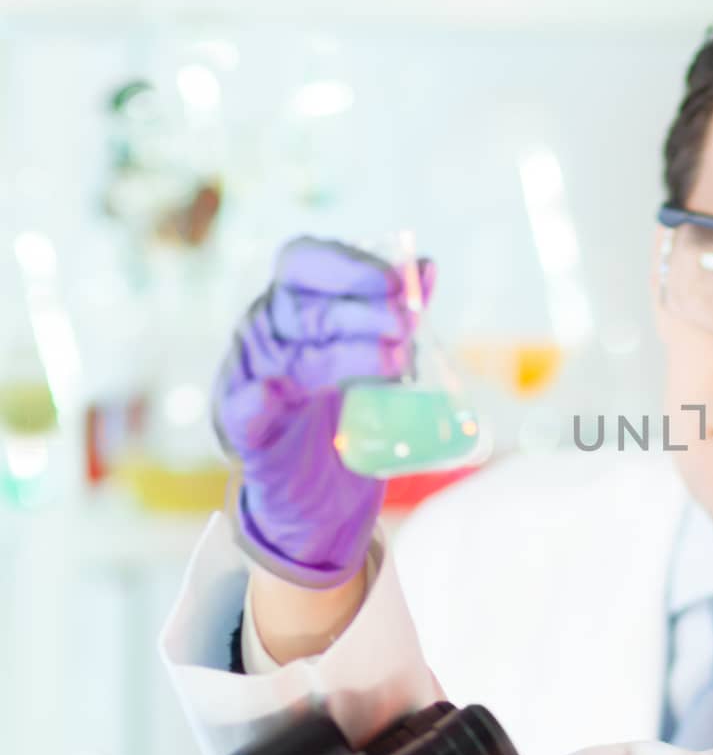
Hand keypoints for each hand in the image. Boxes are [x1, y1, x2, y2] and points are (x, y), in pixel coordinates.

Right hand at [213, 237, 433, 588]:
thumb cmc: (340, 409)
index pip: (305, 264)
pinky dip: (252, 403)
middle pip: (308, 311)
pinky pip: (240, 412)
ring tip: (395, 366)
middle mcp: (266, 335)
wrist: (314, 490)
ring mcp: (250, 381)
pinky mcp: (245, 432)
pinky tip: (267, 396)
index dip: (349, 267)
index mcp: (291, 306)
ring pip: (292, 358)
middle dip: (363, 314)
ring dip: (344, 356)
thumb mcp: (369, 358)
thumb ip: (394, 314)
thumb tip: (429, 270)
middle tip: (408, 328)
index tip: (397, 283)